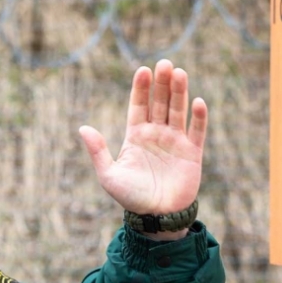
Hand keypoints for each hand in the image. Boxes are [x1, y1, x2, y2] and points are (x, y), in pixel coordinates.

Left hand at [78, 59, 207, 227]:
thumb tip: (82, 128)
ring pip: (178, 110)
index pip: (138, 105)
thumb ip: (98, 151)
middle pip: (160, 102)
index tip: (142, 70)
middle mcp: (156, 134)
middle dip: (161, 83)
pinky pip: (197, 131)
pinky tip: (197, 102)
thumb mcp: (109, 175)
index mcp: (136, 136)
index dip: (141, 88)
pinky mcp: (192, 153)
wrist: (156, 218)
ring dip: (179, 92)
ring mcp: (175, 141)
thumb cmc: (131, 198)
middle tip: (164, 64)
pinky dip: (199, 117)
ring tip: (179, 73)